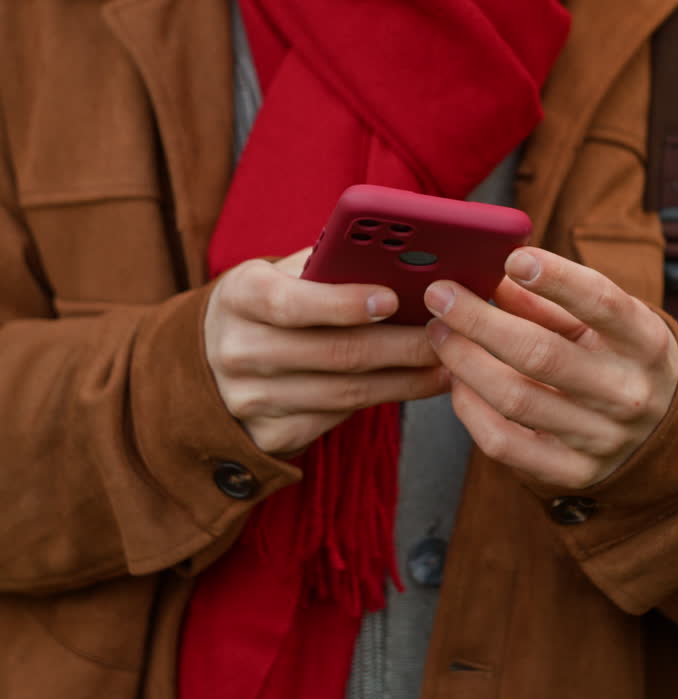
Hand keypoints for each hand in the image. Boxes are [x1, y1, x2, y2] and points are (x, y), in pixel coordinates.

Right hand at [205, 250, 446, 455]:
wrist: (211, 360)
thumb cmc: (269, 303)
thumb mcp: (281, 274)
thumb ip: (329, 266)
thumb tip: (402, 263)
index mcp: (240, 296)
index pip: (291, 303)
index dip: (343, 303)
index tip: (392, 298)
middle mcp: (237, 350)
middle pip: (333, 353)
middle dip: (399, 345)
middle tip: (445, 335)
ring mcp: (249, 399)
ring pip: (344, 393)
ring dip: (404, 380)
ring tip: (445, 364)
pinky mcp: (267, 435)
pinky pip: (336, 418)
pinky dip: (381, 400)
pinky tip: (413, 385)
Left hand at [424, 247, 677, 491]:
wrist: (661, 427)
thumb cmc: (618, 355)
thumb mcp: (600, 321)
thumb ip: (548, 300)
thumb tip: (492, 275)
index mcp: (644, 342)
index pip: (601, 304)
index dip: (557, 279)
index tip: (512, 258)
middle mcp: (627, 392)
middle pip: (541, 354)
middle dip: (479, 321)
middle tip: (439, 296)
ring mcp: (601, 438)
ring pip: (515, 399)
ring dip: (464, 361)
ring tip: (438, 333)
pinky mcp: (573, 472)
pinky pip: (504, 444)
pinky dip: (470, 409)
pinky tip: (456, 381)